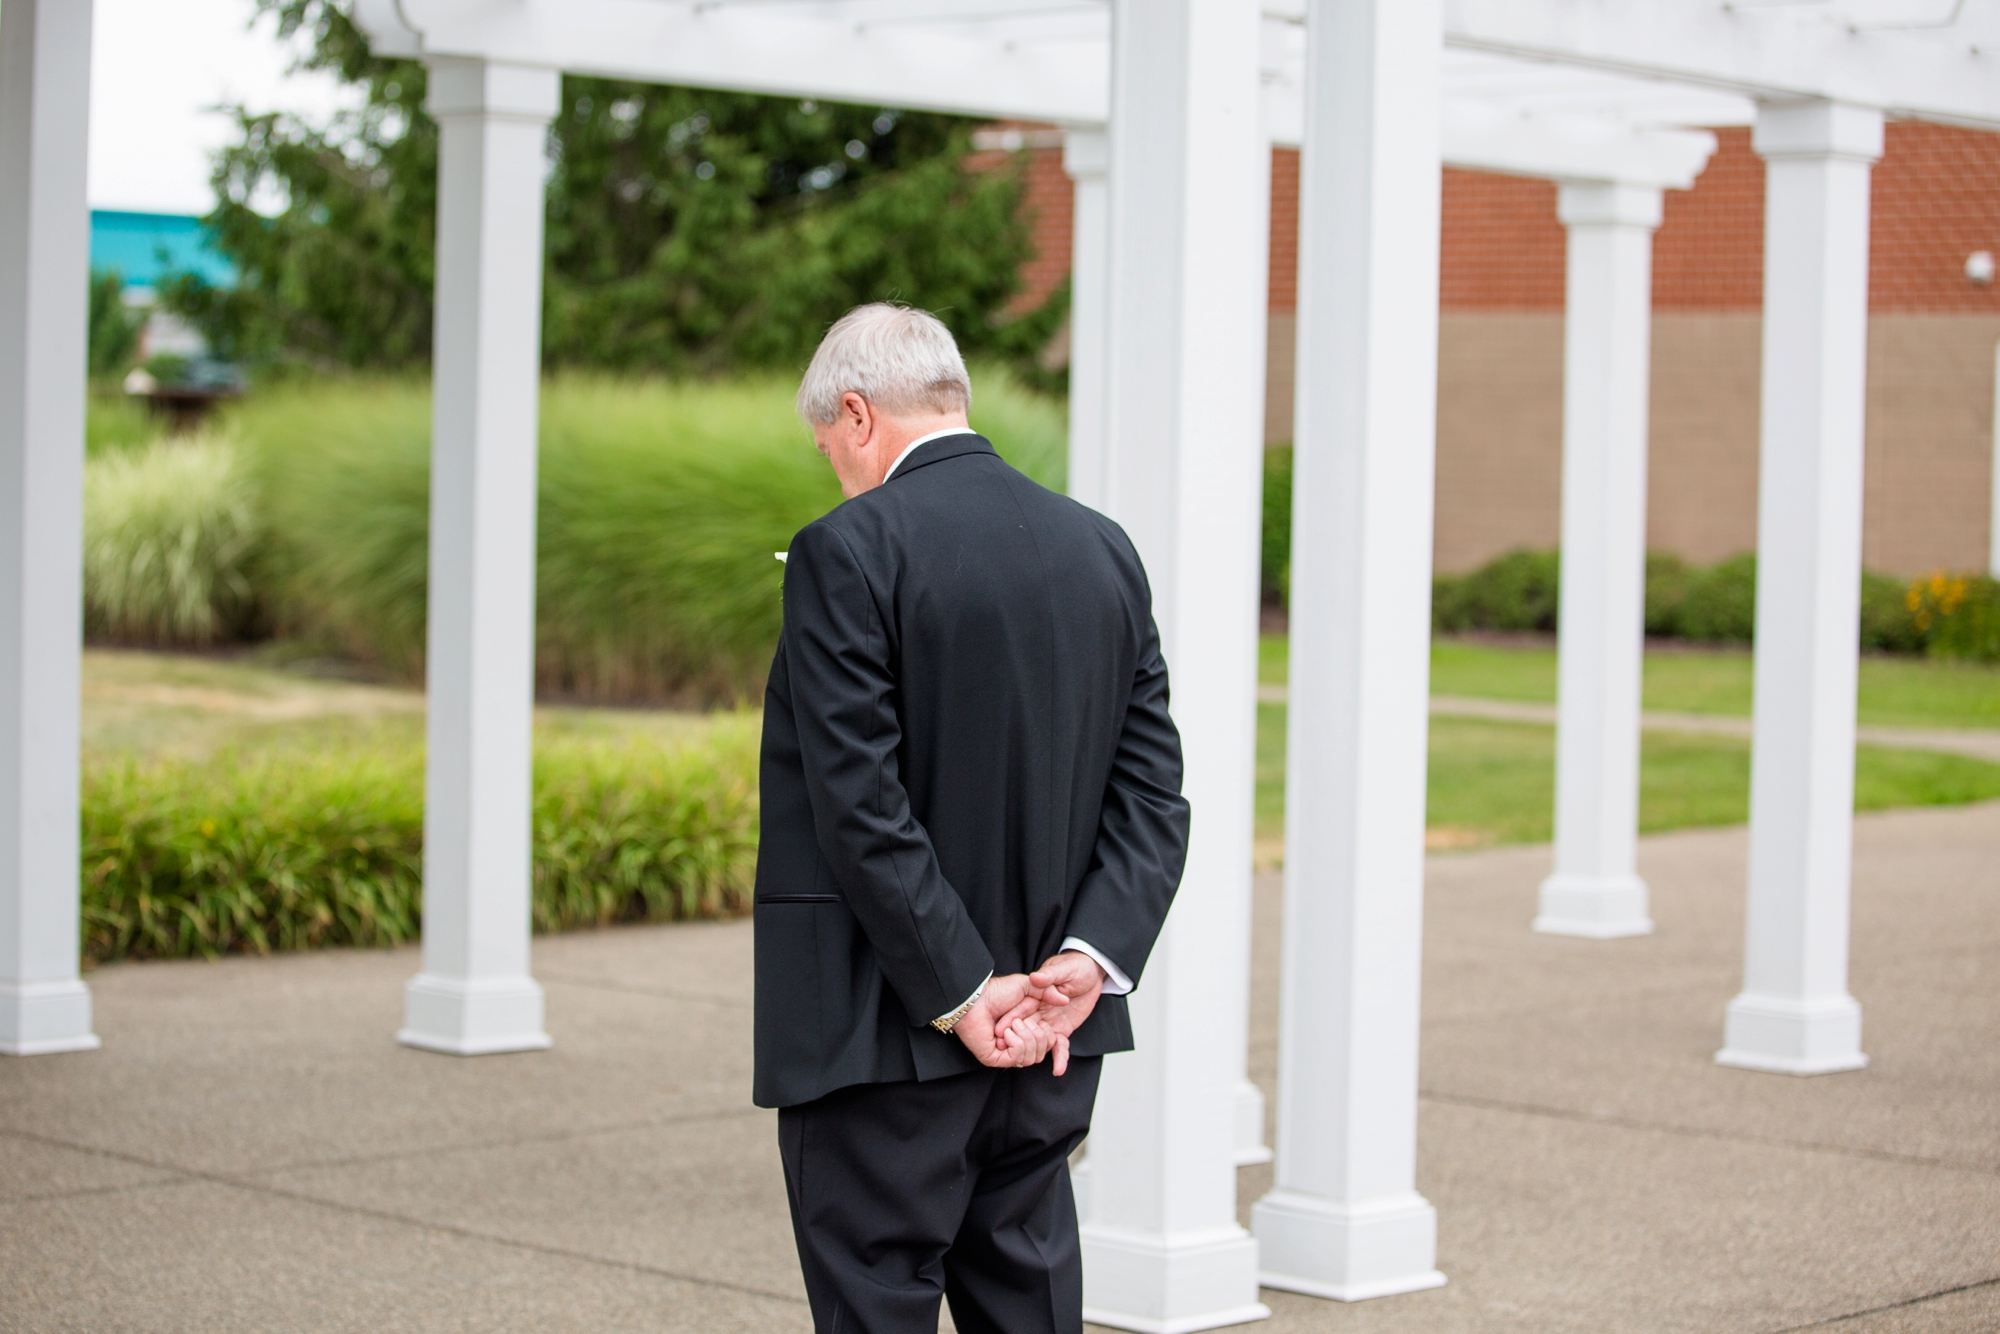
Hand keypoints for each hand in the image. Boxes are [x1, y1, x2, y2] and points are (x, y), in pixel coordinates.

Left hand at [954, 974, 1059, 1069]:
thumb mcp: (1027, 986)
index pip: (1050, 1045)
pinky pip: (1018, 1058)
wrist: (976, 999)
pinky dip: (1016, 1043)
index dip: (1054, 1039)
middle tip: (1025, 1021)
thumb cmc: (997, 992)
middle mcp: (1020, 1042)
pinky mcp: (998, 1058)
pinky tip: (1006, 1032)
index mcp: (1028, 1029)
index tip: (1047, 1026)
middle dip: (1040, 1036)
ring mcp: (1009, 1052)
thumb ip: (1048, 991)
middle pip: (1044, 1052)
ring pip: (1033, 1058)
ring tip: (1014, 1024)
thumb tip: (1065, 1001)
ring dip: (1027, 1038)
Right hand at [997, 950, 1107, 1076]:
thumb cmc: (1076, 966)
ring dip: (1034, 1051)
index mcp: (1035, 995)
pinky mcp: (1062, 1030)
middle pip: (1024, 1029)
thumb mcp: (1064, 969)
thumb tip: (1036, 977)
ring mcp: (1050, 1022)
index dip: (1009, 1020)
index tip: (1000, 1032)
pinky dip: (1059, 1058)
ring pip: (1039, 1041)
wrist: (1092, 972)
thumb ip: (1050, 975)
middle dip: (1016, 1040)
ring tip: (1027, 1060)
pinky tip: (1058, 1069)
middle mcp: (1039, 1011)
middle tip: (1007, 1050)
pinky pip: (1059, 1046)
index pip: (1019, 1010)